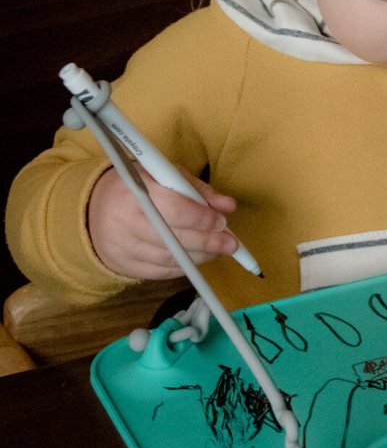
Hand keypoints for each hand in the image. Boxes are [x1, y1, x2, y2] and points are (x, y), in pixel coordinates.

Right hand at [88, 166, 238, 279]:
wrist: (95, 209)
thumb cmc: (141, 187)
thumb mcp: (167, 176)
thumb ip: (198, 190)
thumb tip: (227, 206)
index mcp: (135, 189)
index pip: (173, 208)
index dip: (201, 218)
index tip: (222, 222)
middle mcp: (124, 219)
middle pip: (172, 237)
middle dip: (206, 242)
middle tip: (231, 244)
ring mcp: (121, 245)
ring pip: (168, 257)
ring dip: (199, 256)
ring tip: (218, 250)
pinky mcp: (123, 265)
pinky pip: (160, 271)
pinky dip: (183, 267)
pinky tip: (197, 258)